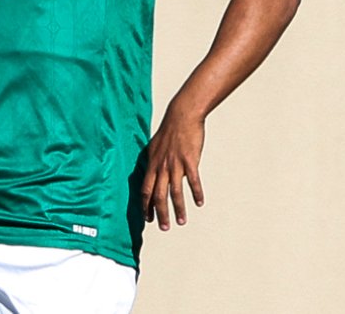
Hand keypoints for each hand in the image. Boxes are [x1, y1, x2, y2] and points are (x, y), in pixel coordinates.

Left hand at [141, 109, 205, 230]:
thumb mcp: (155, 147)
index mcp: (152, 164)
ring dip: (178, 209)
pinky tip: (199, 202)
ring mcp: (175, 164)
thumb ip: (154, 163)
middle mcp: (161, 166)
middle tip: (163, 227)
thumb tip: (152, 174)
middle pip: (158, 195)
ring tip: (181, 221)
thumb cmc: (169, 131)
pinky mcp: (189, 160)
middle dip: (160, 213)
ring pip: (174, 192)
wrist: (181, 116)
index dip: (145, 206)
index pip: (145, 190)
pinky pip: (193, 181)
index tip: (148, 218)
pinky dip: (196, 193)